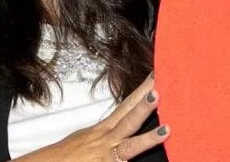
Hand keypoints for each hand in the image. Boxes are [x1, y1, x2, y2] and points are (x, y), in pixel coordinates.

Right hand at [12, 73, 167, 161]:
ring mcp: (106, 151)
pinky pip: (126, 156)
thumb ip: (104, 135)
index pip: (125, 107)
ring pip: (128, 134)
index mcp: (103, 129)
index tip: (154, 76)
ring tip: (163, 110)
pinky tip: (158, 141)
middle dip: (144, 96)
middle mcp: (105, 136)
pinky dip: (143, 148)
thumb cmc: (67, 157)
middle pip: (127, 114)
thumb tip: (119, 133)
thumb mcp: (87, 140)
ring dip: (143, 118)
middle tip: (161, 79)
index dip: (139, 92)